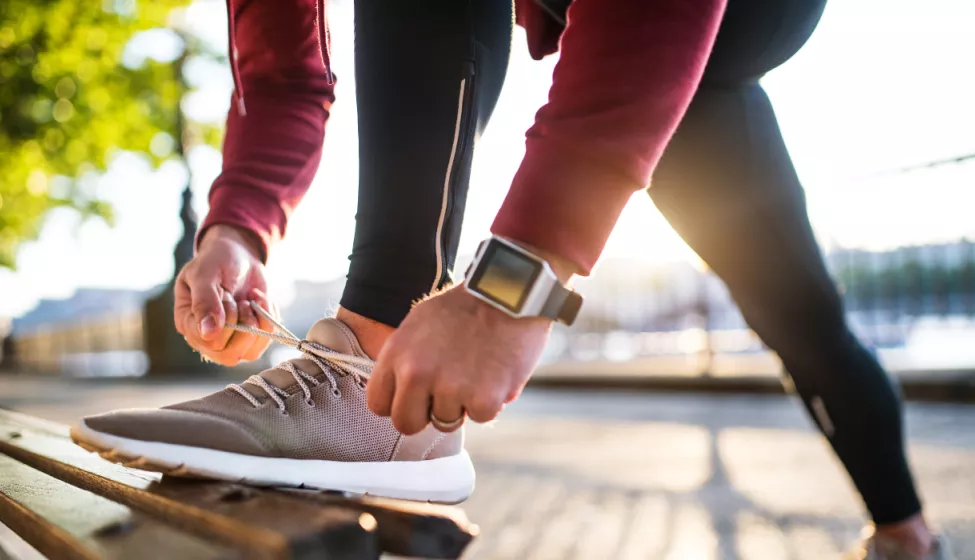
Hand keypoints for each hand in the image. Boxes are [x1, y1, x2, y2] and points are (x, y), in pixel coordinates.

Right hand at [174, 225, 277, 365]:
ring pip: (250, 352)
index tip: (227, 295)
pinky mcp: (250, 336)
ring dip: (258, 322)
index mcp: (188, 323)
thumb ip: (205, 301)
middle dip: (243, 324)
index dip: (226, 322)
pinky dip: (269, 319)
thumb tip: (208, 333)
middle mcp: (206, 338)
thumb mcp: (206, 273)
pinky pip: (265, 341)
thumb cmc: (216, 260)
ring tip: (250, 300)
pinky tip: (259, 301)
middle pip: (229, 355)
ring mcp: (229, 340)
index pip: (208, 342)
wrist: (238, 255)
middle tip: (241, 300)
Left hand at [366, 285, 552, 434]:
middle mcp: (417, 374)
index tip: (416, 396)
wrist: (509, 293)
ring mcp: (450, 389)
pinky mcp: (483, 399)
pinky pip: (480, 417)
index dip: (399, 403)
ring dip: (461, 403)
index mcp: (396, 354)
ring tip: (477, 370)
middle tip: (446, 394)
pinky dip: (490, 401)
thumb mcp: (419, 324)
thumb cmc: (466, 307)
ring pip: (446, 422)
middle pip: (406, 424)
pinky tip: (495, 372)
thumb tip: (402, 392)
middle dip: (425, 415)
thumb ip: (405, 360)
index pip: (378, 404)